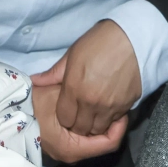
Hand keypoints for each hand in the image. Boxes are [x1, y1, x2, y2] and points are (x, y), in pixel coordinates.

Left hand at [30, 21, 141, 161]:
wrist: (132, 38)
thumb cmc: (99, 42)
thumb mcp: (72, 55)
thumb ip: (53, 74)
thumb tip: (34, 81)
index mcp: (74, 89)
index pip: (65, 119)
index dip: (65, 116)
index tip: (69, 108)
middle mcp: (92, 102)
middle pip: (81, 129)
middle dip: (79, 124)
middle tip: (81, 112)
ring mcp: (111, 105)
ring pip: (99, 129)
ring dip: (95, 123)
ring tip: (95, 111)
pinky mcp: (127, 104)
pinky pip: (116, 121)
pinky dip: (111, 117)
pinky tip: (109, 105)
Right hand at [30, 82, 127, 161]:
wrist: (8, 112)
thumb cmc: (33, 103)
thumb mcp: (58, 94)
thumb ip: (83, 97)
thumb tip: (109, 91)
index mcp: (71, 148)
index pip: (109, 143)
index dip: (119, 125)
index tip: (121, 108)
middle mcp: (70, 155)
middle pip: (103, 144)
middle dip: (112, 125)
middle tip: (115, 105)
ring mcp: (65, 153)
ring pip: (95, 142)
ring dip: (101, 126)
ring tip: (104, 107)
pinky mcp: (62, 147)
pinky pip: (85, 140)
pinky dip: (91, 128)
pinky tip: (90, 112)